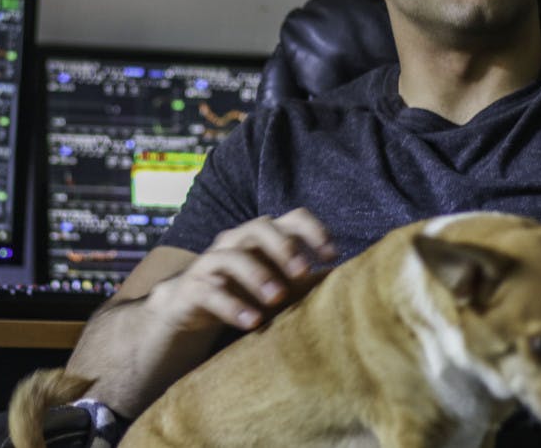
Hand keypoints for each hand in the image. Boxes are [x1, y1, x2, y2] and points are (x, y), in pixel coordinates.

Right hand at [145, 208, 336, 333]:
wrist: (189, 307)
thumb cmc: (244, 292)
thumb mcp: (277, 283)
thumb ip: (304, 278)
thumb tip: (351, 283)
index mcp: (262, 236)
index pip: (292, 219)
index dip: (314, 231)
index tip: (332, 255)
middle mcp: (237, 241)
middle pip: (260, 227)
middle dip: (283, 248)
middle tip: (302, 272)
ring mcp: (212, 262)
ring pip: (232, 256)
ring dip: (257, 275)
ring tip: (277, 298)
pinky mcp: (194, 287)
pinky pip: (211, 291)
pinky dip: (233, 305)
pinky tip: (252, 322)